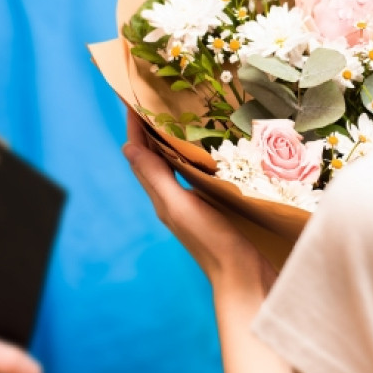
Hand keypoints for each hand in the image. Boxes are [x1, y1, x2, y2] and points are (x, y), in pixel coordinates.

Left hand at [122, 111, 274, 288]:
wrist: (244, 278)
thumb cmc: (213, 243)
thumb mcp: (181, 206)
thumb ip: (157, 178)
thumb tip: (128, 147)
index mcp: (162, 197)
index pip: (140, 154)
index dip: (134, 125)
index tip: (131, 94)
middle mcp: (173, 198)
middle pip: (154, 156)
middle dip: (150, 127)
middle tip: (154, 96)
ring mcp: (192, 203)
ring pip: (173, 163)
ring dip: (170, 138)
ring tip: (176, 112)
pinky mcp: (212, 206)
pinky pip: (194, 173)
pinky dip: (192, 155)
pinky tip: (206, 147)